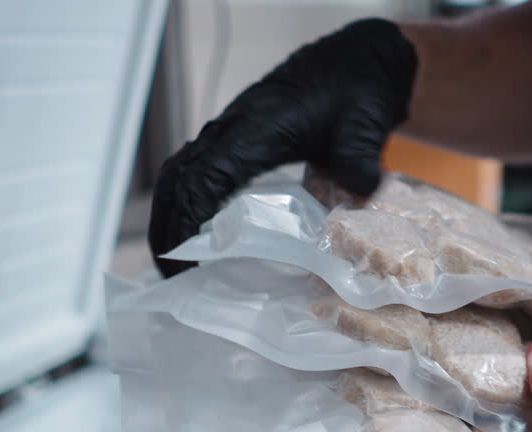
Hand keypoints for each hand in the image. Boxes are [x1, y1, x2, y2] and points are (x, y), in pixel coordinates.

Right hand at [148, 18, 417, 277]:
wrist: (360, 59)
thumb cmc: (357, 87)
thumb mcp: (364, 125)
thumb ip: (359, 159)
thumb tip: (362, 191)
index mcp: (254, 129)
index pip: (203, 177)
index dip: (188, 219)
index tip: (184, 259)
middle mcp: (232, 129)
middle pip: (178, 178)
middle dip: (167, 226)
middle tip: (172, 273)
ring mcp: (231, 130)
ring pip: (181, 173)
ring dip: (170, 215)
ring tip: (175, 261)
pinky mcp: (237, 136)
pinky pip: (197, 169)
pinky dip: (187, 201)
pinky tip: (199, 232)